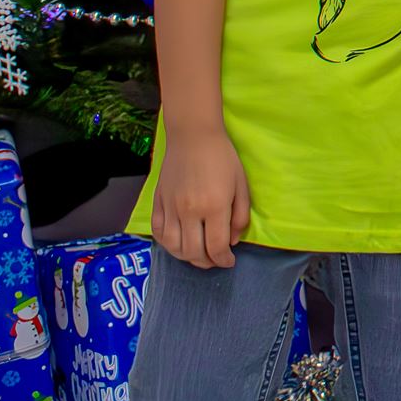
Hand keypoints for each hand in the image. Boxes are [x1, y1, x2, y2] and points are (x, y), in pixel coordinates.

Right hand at [149, 126, 248, 268]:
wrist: (193, 137)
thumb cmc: (223, 159)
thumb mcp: (242, 185)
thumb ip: (240, 216)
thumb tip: (232, 241)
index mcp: (214, 206)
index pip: (216, 246)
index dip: (224, 260)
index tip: (229, 262)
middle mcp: (189, 211)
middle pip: (193, 252)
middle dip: (207, 262)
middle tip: (215, 261)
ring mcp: (170, 208)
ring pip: (174, 247)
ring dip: (187, 257)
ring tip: (199, 255)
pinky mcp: (158, 203)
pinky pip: (158, 233)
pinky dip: (168, 245)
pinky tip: (179, 244)